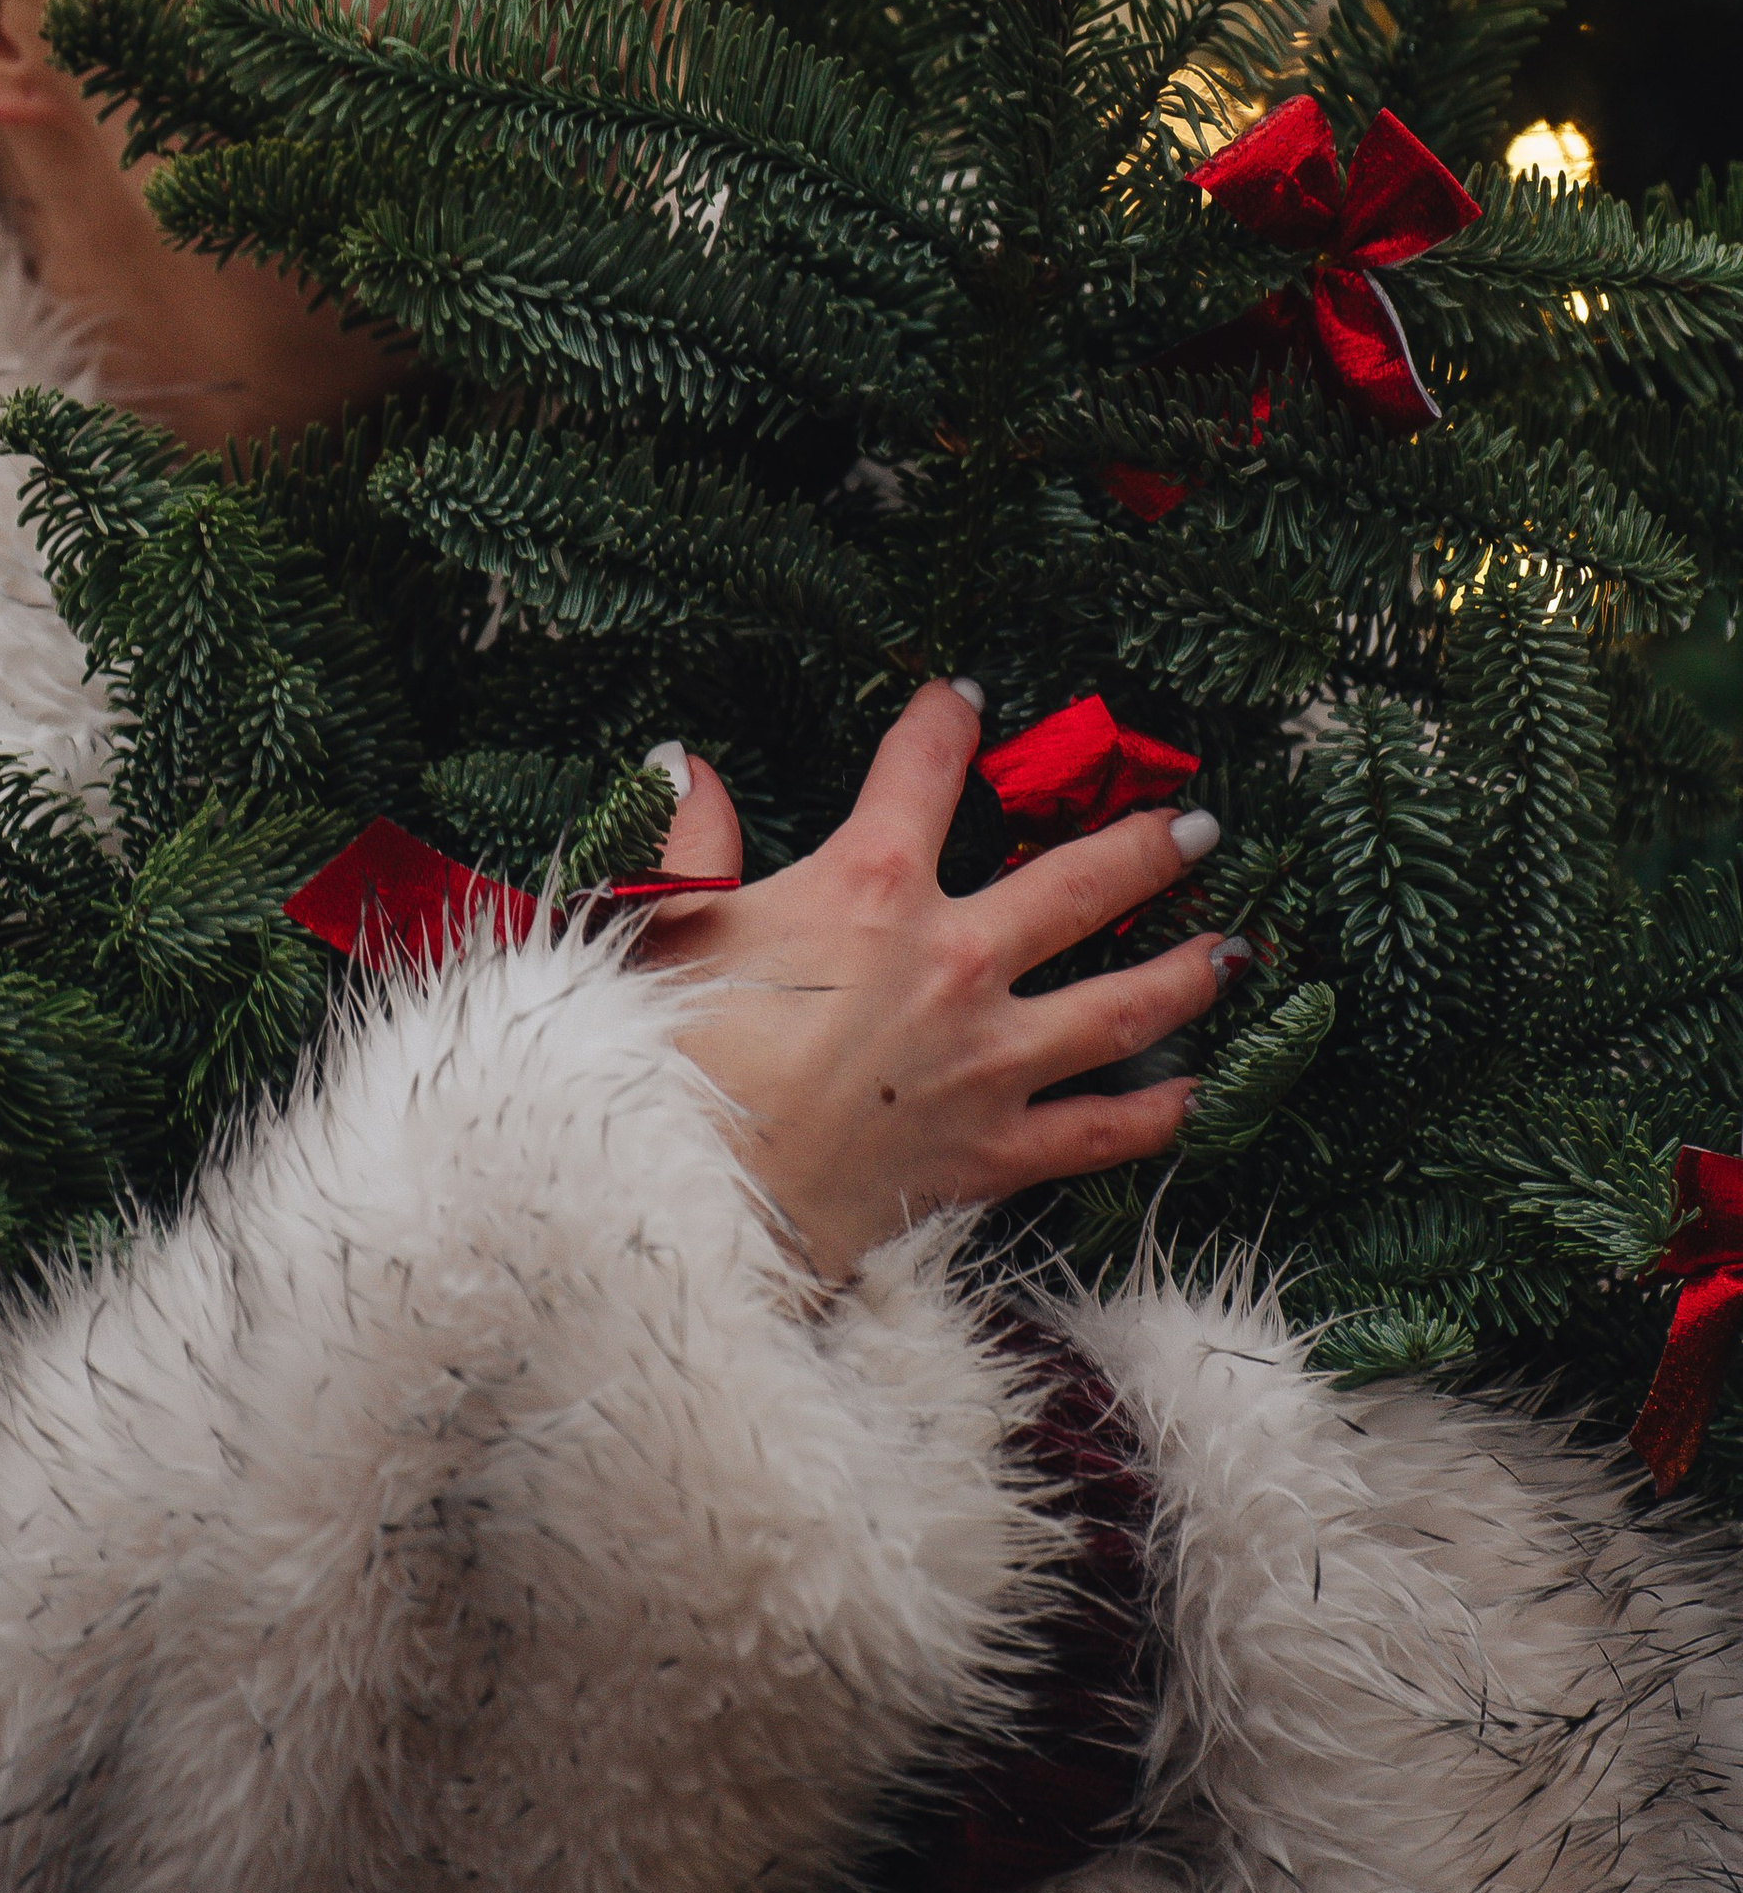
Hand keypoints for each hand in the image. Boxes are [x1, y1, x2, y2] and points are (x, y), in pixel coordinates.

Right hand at [643, 682, 1238, 1281]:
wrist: (686, 1195)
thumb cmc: (662, 1050)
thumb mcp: (664, 919)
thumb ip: (690, 840)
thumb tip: (684, 765)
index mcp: (869, 887)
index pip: (921, 771)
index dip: (946, 722)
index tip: (967, 697)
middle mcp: (952, 960)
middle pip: (1079, 885)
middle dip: (1144, 848)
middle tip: (1194, 825)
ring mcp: (986, 1061)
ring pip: (1118, 1008)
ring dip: (1184, 975)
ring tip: (1229, 952)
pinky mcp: (989, 1152)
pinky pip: (1093, 1135)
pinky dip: (1148, 1118)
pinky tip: (1187, 1100)